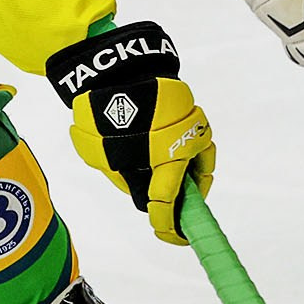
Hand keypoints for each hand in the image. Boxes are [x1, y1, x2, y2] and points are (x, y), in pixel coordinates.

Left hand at [47, 22, 215, 245]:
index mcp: (165, 157)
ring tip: (169, 181)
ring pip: (199, 162)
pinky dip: (185, 152)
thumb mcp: (104, 156)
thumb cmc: (104, 113)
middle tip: (172, 213)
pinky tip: (166, 153)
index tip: (169, 235)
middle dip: (183, 202)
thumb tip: (143, 197)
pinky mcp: (194, 112)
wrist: (117, 67)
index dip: (167, 224)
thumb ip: (125, 180)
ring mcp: (194, 126)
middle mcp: (186, 144)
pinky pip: (194, 141)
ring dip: (188, 176)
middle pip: (192, 185)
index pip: (167, 202)